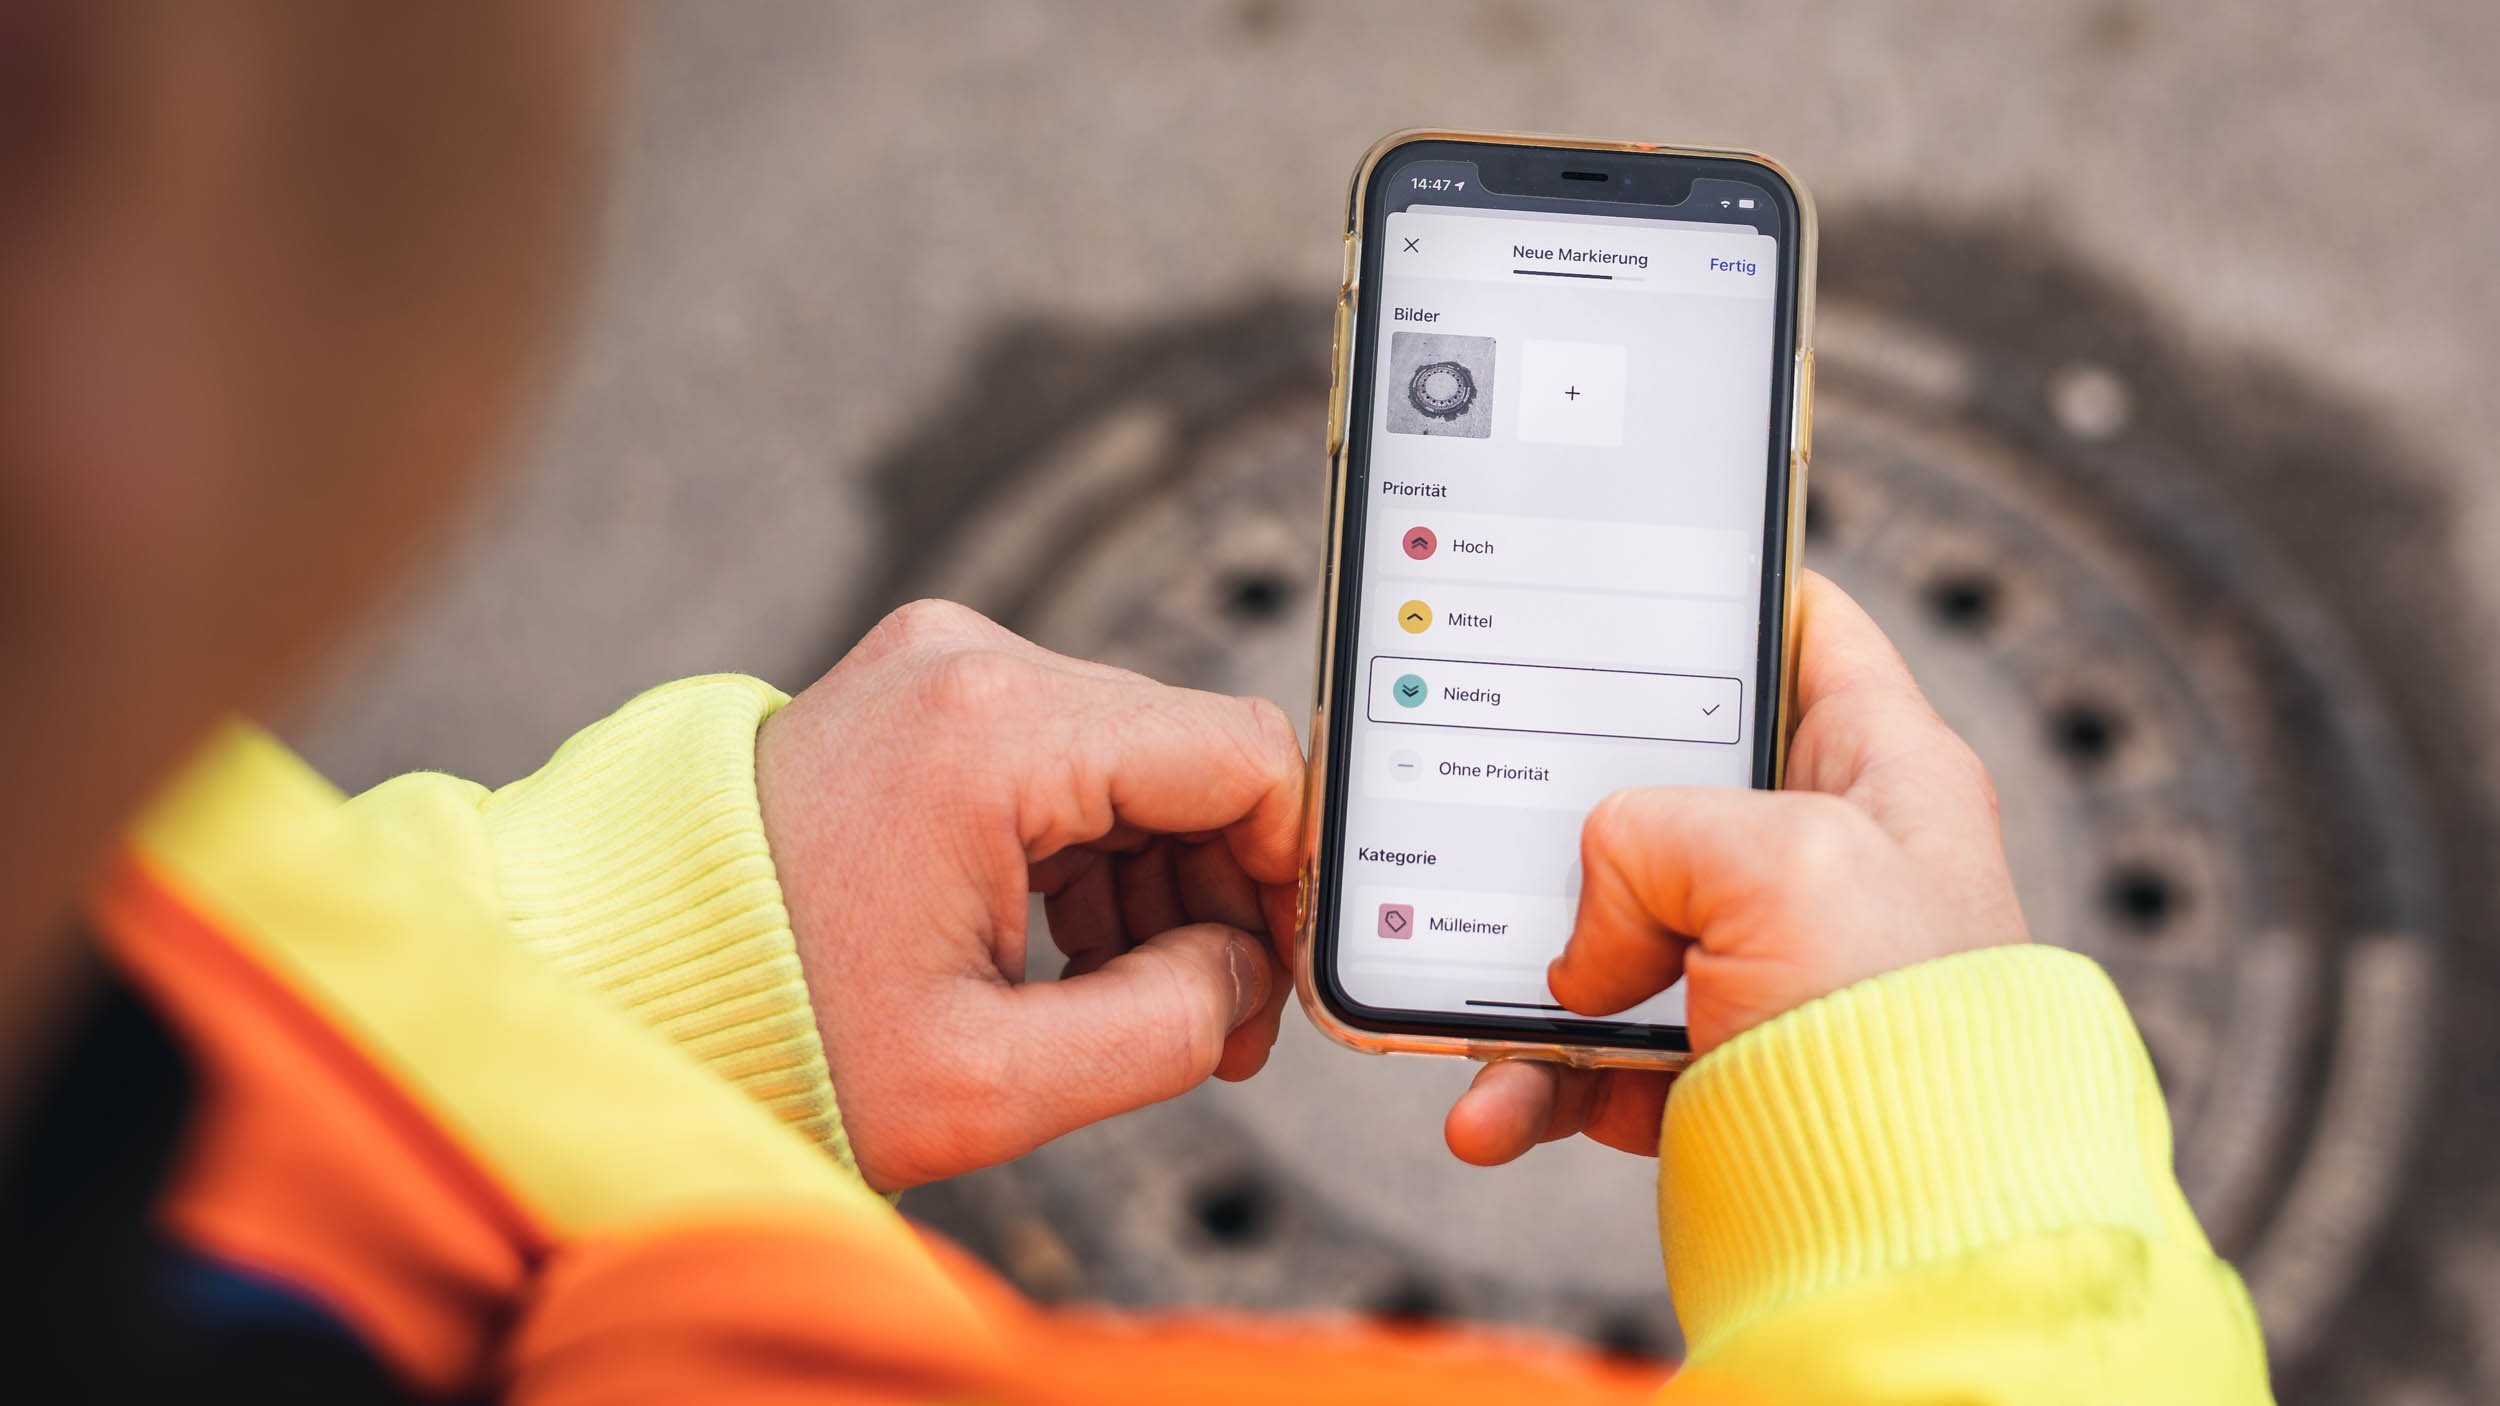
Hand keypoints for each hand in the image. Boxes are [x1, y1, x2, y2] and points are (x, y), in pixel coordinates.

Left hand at [756, 601, 1303, 1191]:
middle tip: (1214, 1023)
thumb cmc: (771, 1034)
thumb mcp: (994, 1082)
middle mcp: (972, 660)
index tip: (1278, 975)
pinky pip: (1060, 758)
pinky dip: (1090, 850)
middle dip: (1220, 892)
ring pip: (1130, 759)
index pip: (1242, 757)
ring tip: (1132, 1004)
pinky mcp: (917, 692)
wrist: (614, 986)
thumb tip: (1248, 974)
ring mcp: (938, 664)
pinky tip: (1070, 951)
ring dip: (1158, 879)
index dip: (1289, 873)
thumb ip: (1169, 1028)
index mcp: (995, 732)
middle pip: (1188, 756)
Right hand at [1443, 572, 2030, 1164]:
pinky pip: (1581, 1058)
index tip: (1613, 583)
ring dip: (1514, 971)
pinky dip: (1524, 1083)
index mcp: (1881, 772)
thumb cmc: (1903, 1029)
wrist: (1913, 1238)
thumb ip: (1649, 835)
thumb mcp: (1779, 860)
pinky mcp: (1707, 1070)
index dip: (1714, 593)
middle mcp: (1823, 864)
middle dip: (1565, 805)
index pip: (1803, 630)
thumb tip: (1587, 948)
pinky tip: (1489, 1109)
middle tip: (1490, 791)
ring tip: (1456, 1002)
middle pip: (1662, 784)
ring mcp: (1759, 972)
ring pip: (1600, 929)